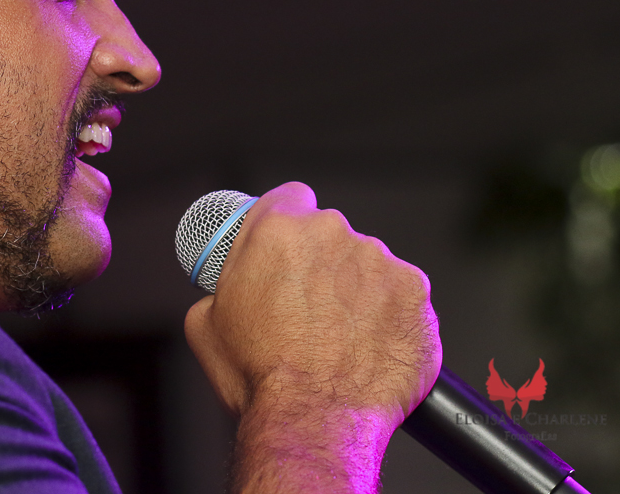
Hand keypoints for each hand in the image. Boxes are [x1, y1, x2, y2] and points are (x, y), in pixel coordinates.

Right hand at [184, 182, 440, 492]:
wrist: (312, 422)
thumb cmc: (260, 379)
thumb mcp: (205, 323)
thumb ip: (221, 284)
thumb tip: (228, 286)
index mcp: (278, 229)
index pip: (291, 197)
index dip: (287, 223)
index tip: (287, 250)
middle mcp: (333, 234)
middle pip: (330, 235)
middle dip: (322, 264)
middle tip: (308, 309)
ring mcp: (379, 262)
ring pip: (367, 267)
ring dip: (357, 292)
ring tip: (340, 339)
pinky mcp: (415, 294)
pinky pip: (401, 296)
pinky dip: (389, 317)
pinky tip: (369, 347)